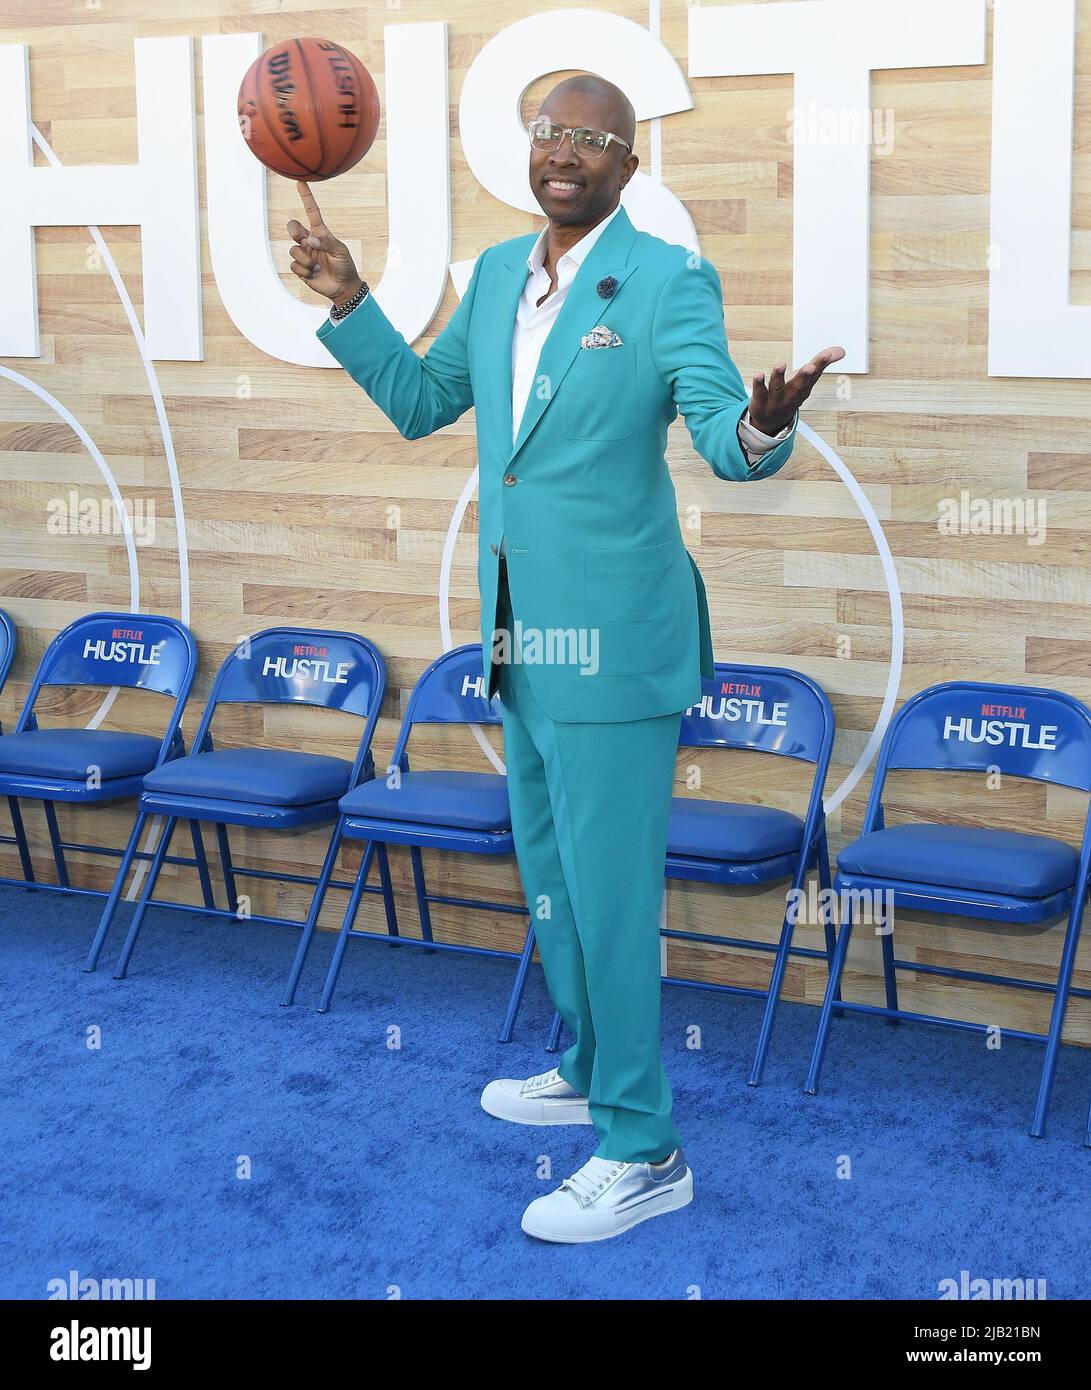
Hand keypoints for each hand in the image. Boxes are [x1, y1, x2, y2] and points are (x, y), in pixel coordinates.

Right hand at [286, 181, 362, 305]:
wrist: (343, 287)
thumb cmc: (344, 266)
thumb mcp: (340, 251)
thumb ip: (326, 243)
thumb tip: (309, 240)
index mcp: (320, 233)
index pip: (311, 211)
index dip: (306, 197)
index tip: (300, 182)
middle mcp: (310, 241)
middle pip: (292, 227)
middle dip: (294, 231)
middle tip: (304, 240)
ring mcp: (304, 254)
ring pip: (294, 250)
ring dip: (306, 260)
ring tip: (317, 267)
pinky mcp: (300, 268)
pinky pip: (294, 265)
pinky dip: (304, 271)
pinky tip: (313, 274)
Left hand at [748, 346, 845, 435]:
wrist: (771, 422)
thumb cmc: (791, 395)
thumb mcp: (807, 380)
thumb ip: (821, 364)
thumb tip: (842, 351)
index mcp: (804, 388)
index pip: (813, 376)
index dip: (820, 365)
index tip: (826, 355)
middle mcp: (791, 395)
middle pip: (799, 385)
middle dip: (804, 376)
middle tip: (810, 367)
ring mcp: (776, 400)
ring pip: (777, 388)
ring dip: (778, 376)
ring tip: (780, 364)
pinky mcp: (760, 401)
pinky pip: (759, 393)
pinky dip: (759, 384)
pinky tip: (759, 374)